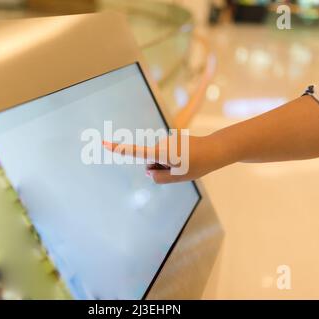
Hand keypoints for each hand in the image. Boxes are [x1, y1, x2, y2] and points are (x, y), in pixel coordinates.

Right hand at [102, 135, 217, 183]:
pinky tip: (187, 158)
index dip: (118, 149)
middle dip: (160, 167)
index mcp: (160, 152)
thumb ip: (158, 177)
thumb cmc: (198, 164)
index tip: (103, 143)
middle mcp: (161, 143)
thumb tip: (148, 171)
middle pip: (151, 161)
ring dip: (168, 163)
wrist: (215, 149)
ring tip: (186, 163)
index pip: (135, 152)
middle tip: (179, 170)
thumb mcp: (177, 177)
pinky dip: (173, 158)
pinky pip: (166, 153)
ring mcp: (167, 140)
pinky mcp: (172, 140)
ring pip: (159, 157)